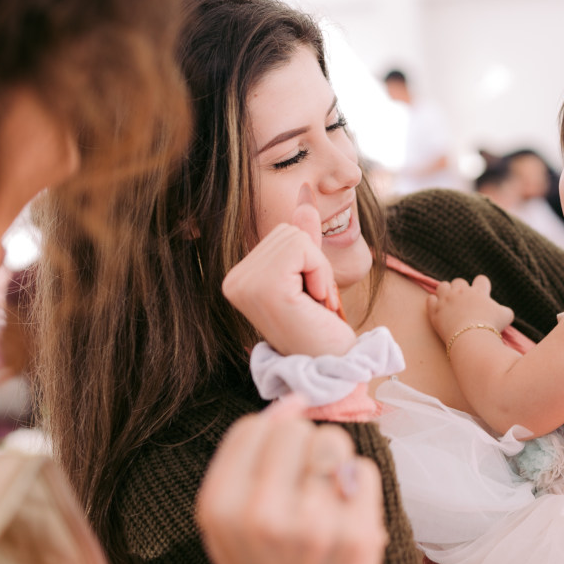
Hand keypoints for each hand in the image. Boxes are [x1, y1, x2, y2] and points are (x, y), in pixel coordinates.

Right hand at [201, 396, 387, 563]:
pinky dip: (358, 485)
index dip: (273, 433)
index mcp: (221, 507)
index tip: (278, 458)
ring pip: (335, 442)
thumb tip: (293, 398)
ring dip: (332, 461)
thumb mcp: (227, 517)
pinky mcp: (359, 536)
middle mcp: (264, 515)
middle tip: (300, 486)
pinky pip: (366, 469)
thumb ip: (247, 455)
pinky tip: (344, 514)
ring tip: (322, 497)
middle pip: (298, 429)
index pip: (255, 426)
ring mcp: (315, 526)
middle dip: (303, 448)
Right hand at [222, 187, 355, 357]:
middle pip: (288, 231)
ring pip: (297, 237)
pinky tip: (313, 303)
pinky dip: (319, 273)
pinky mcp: (264, 288)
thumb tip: (304, 199)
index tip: (307, 297)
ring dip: (318, 270)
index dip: (308, 261)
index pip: (283, 234)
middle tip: (312, 301)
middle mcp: (233, 280)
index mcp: (239, 277)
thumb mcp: (312, 276)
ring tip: (311, 303)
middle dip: (314, 263)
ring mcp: (244, 284)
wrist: (330, 364)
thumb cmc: (321, 327)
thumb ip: (303, 242)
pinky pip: (303, 249)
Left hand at [426, 275, 514, 344]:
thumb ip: (505, 310)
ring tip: (449, 302)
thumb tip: (504, 312)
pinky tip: (439, 309)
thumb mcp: (506, 316)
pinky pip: (430, 299)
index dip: (482, 286)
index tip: (482, 295)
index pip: (481, 279)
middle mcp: (461, 291)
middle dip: (461, 289)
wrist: (471, 338)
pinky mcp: (435, 311)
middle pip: (459, 281)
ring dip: (446, 292)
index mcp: (478, 291)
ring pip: (442, 286)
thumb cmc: (490, 327)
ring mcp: (446, 300)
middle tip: (464, 302)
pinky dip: (434, 303)